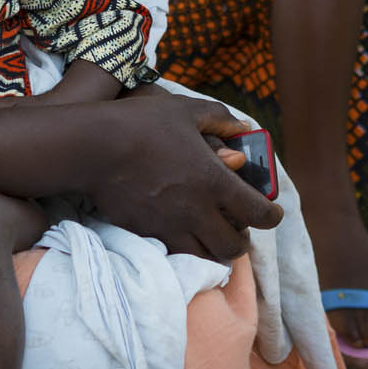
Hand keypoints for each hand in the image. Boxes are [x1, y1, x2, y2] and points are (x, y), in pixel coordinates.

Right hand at [82, 92, 282, 260]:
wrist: (94, 147)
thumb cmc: (142, 123)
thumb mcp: (186, 110)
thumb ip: (220, 119)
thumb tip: (244, 129)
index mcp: (214, 180)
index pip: (258, 212)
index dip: (272, 215)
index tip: (273, 212)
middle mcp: (197, 210)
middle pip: (234, 246)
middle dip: (243, 240)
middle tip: (240, 229)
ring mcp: (170, 226)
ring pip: (205, 257)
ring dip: (216, 250)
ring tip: (213, 237)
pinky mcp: (147, 234)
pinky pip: (176, 254)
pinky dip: (188, 249)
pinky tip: (185, 234)